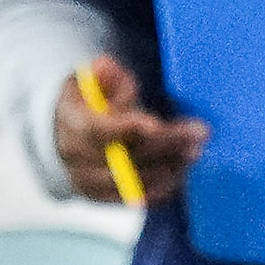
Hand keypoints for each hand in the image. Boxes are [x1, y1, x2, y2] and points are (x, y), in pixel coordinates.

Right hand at [52, 54, 205, 205]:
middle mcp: (75, 158)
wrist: (67, 133)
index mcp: (70, 124)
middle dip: (164, 146)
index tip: (158, 125)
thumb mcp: (90, 79)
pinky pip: (137, 197)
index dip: (127, 129)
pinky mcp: (103, 197)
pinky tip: (182, 168)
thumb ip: (103, 74)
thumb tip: (105, 68)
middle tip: (197, 134)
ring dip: (169, 166)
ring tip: (195, 149)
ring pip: (133, 181)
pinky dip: (163, 185)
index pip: (96, 131)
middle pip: (123, 158)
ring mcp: (88, 182)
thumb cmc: (87, 101)